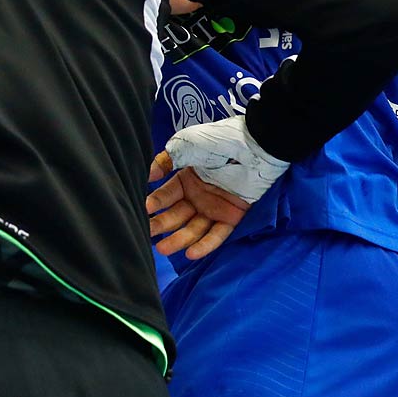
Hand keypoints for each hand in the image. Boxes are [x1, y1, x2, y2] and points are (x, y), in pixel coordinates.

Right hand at [145, 115, 288, 259]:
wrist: (255, 146)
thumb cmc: (218, 142)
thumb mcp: (186, 146)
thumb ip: (165, 161)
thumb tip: (147, 177)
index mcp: (186, 180)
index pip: (166, 196)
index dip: (154, 204)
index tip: (142, 211)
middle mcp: (199, 197)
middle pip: (177, 216)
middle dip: (161, 225)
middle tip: (146, 235)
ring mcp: (216, 208)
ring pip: (194, 228)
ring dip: (179, 240)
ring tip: (162, 250)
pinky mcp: (233, 217)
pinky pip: (218, 234)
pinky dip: (205, 245)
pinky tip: (190, 254)